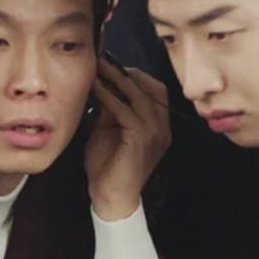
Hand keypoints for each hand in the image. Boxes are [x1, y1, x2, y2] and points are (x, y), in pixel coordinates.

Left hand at [84, 60, 171, 220]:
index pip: (156, 91)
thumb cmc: (108, 166)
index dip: (136, 75)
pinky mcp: (142, 139)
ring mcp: (155, 134)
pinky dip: (110, 95)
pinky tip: (96, 87)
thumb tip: (105, 83)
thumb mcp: (110, 129)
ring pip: (140, 96)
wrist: (110, 197)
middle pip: (153, 88)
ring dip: (117, 79)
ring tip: (99, 67)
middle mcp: (163, 128)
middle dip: (127, 72)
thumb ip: (111, 108)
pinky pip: (126, 110)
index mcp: (159, 126)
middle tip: (104, 60)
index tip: (113, 64)